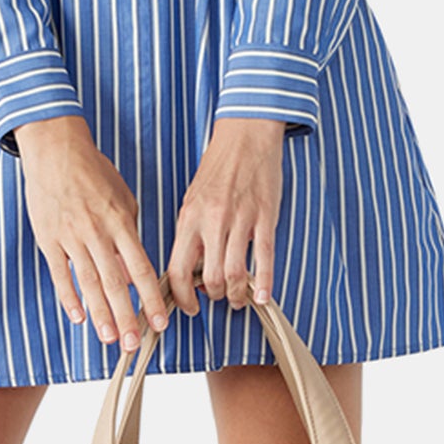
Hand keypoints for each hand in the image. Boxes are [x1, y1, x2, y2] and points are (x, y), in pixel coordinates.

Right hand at [15, 117, 169, 350]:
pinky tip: (78, 318)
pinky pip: (60, 273)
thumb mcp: (123, 198)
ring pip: (89, 283)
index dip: (151, 298)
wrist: (55, 149)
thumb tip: (132, 273)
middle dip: (126, 316)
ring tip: (110, 339)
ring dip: (100, 314)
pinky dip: (69, 297)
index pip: (141, 268)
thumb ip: (129, 236)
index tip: (159, 322)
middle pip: (116, 282)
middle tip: (134, 343)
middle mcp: (97, 232)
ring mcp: (71, 237)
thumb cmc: (94, 173)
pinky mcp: (48, 239)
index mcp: (120, 222)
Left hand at [165, 118, 286, 315]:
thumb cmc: (219, 168)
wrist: (246, 136)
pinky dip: (263, 282)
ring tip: (239, 299)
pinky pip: (264, 257)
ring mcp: (240, 219)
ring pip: (235, 273)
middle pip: (209, 277)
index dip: (182, 297)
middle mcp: (212, 221)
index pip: (177, 269)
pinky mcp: (265, 216)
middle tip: (218, 299)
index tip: (189, 306)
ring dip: (237, 295)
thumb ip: (191, 233)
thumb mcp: (193, 200)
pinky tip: (263, 296)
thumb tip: (190, 269)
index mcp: (189, 218)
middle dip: (213, 297)